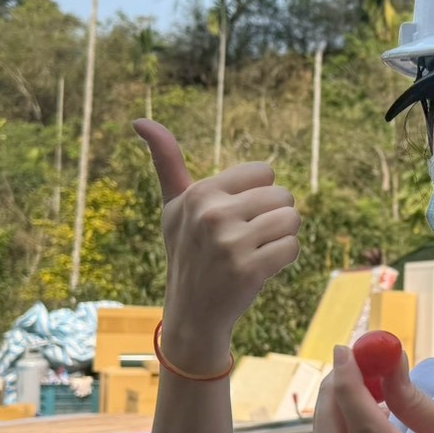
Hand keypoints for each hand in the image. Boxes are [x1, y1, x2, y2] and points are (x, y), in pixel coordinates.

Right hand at [134, 120, 300, 366]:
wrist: (192, 312)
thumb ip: (166, 161)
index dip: (259, 194)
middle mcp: (212, 214)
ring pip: (292, 220)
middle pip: (283, 195)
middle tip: (246, 239)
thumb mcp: (174, 206)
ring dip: (282, 237)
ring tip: (255, 252)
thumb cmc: (188, 251)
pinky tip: (260, 270)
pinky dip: (284, 259)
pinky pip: (292, 247)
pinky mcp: (249, 270)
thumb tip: (140, 119)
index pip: (265, 171)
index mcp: (200, 193)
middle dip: (274, 217)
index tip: (236, 216)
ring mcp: (230, 243)